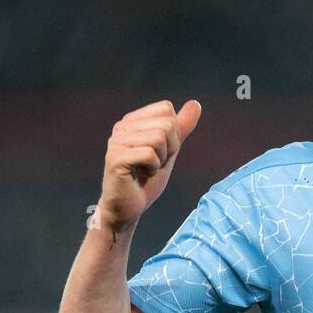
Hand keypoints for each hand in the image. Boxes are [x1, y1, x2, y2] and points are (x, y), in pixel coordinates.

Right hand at [98, 99, 201, 234]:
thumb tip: (196, 103)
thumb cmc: (145, 181)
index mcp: (132, 121)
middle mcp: (121, 127)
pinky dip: (153, 168)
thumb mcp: (169, 152)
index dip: (173, 135)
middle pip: (166, 124)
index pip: (167, 110)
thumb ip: (181, 128)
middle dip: (169, 148)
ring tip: (145, 170)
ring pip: (159, 138)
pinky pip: (150, 154)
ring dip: (160, 160)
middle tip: (153, 164)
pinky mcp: (116, 157)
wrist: (127, 209)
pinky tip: (140, 175)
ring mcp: (117, 141)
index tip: (159, 153)